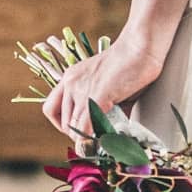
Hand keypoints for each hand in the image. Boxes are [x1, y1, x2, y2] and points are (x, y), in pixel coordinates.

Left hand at [44, 30, 164, 145]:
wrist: (140, 46)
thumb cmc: (131, 64)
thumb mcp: (109, 86)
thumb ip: (105, 108)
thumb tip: (111, 132)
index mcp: (70, 78)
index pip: (51, 109)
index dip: (63, 125)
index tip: (79, 130)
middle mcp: (70, 83)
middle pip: (63, 122)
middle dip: (77, 135)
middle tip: (93, 139)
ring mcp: (81, 89)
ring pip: (73, 127)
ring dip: (85, 140)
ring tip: (100, 142)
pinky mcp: (96, 96)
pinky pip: (85, 127)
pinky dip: (89, 141)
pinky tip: (98, 145)